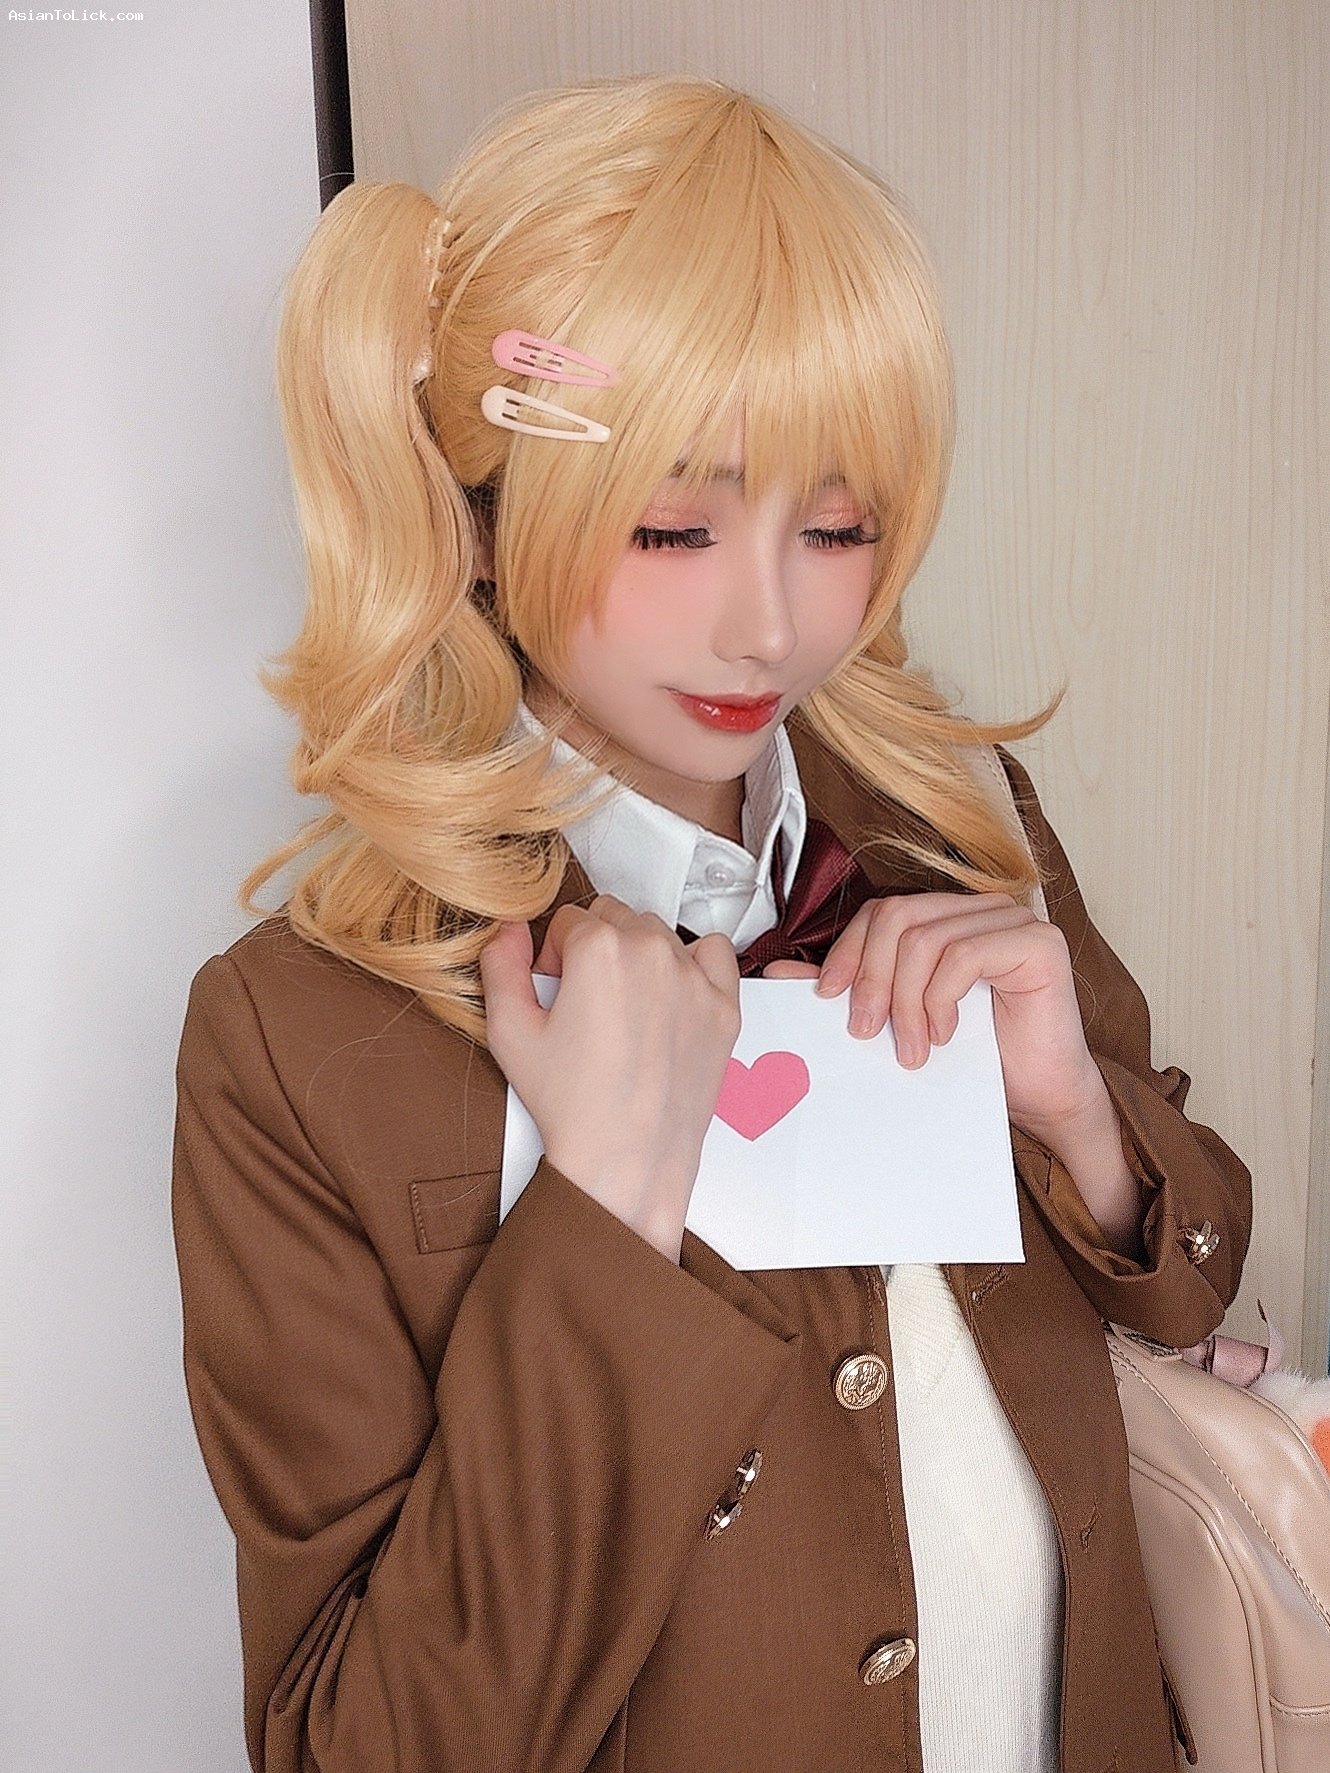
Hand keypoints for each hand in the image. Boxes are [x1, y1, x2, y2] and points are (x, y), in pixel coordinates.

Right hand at [479, 898, 741, 1261]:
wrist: (627, 1159)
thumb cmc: (571, 1105)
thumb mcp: (509, 1032)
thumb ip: (500, 966)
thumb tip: (508, 928)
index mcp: (598, 949)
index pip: (569, 920)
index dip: (554, 955)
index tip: (556, 989)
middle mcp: (651, 952)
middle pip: (614, 917)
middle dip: (595, 948)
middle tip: (586, 1000)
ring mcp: (694, 978)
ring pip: (658, 933)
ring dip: (639, 954)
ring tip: (625, 1005)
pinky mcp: (724, 1005)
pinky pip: (713, 952)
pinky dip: (693, 963)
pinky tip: (671, 995)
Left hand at [762, 892, 1102, 1138]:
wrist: (1041, 1096)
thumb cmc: (978, 1057)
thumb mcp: (900, 1018)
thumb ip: (849, 989)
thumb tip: (779, 973)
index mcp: (951, 915)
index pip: (884, 909)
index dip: (849, 949)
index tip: (828, 997)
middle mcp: (982, 908)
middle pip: (899, 916)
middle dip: (871, 976)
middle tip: (865, 1030)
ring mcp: (1013, 920)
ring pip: (926, 939)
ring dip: (906, 1001)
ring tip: (911, 1047)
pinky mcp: (1038, 942)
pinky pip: (964, 955)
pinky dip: (941, 999)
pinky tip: (944, 1034)